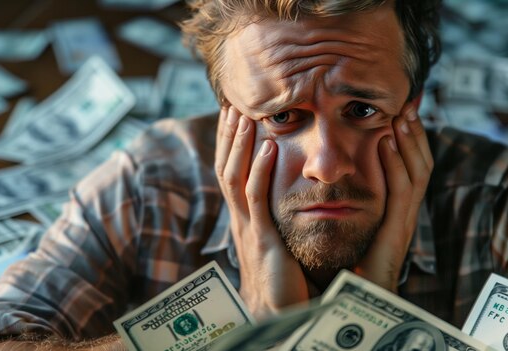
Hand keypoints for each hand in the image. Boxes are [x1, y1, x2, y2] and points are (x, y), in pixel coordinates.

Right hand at [215, 107, 309, 319]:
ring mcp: (247, 228)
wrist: (277, 313)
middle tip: (232, 102)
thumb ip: (274, 218)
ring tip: (243, 114)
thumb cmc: (281, 279)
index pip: (231, 173)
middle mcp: (239, 219)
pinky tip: (268, 147)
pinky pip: (256, 199)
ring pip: (234, 177)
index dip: (231, 144)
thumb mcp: (275, 241)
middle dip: (229, 135)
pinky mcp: (261, 239)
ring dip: (239, 144)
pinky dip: (260, 170)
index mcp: (244, 218)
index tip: (235, 115)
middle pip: (226, 168)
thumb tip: (282, 198)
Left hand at [353, 104, 432, 291]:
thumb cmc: (347, 268)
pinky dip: (396, 165)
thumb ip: (349, 203)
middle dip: (415, 134)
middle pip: (420, 165)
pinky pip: (400, 194)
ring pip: (416, 174)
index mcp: (395, 212)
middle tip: (408, 103)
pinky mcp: (396, 234)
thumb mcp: (350, 227)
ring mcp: (403, 223)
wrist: (354, 303)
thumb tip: (330, 175)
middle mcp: (404, 214)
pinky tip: (386, 142)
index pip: (410, 168)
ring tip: (402, 114)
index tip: (400, 111)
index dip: (409, 140)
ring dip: (409, 141)